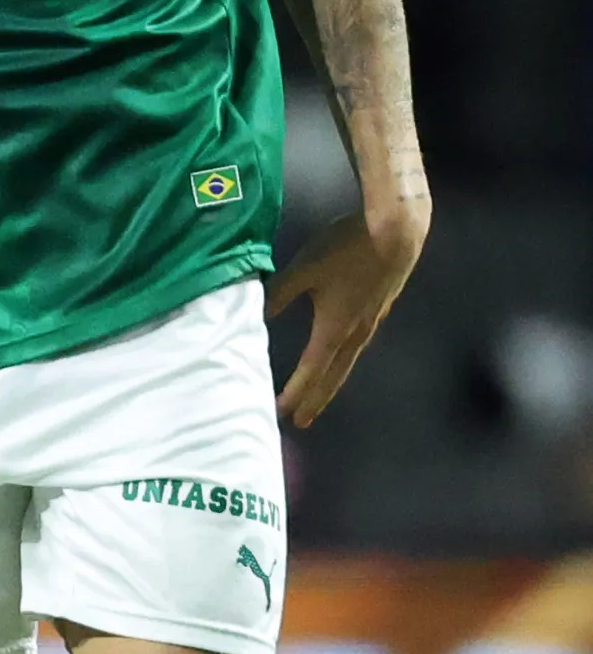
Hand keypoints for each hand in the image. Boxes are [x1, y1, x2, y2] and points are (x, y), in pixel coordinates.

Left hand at [267, 192, 426, 424]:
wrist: (398, 232)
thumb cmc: (348, 249)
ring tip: (318, 397)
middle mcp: (355, 331)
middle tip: (301, 421)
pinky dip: (344, 361)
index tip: (281, 412)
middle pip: (333, 374)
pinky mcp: (379, 308)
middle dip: (315, 398)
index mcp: (335, 328)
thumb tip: (255, 317)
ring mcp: (371, 321)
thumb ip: (278, 294)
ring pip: (347, 361)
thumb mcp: (304, 269)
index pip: (311, 369)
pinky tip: (341, 357)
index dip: (296, 392)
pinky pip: (357, 345)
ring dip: (330, 382)